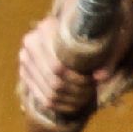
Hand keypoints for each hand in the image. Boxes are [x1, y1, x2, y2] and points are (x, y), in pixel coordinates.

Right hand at [17, 16, 99, 131]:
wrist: (74, 27)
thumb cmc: (94, 32)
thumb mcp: (106, 39)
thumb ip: (106, 57)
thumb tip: (100, 77)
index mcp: (46, 29)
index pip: (58, 67)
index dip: (78, 79)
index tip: (92, 80)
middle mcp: (31, 43)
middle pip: (54, 81)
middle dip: (76, 91)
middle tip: (91, 90)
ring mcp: (25, 59)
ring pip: (49, 92)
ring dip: (71, 99)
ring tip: (86, 96)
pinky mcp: (26, 73)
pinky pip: (41, 98)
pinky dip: (61, 105)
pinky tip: (76, 103)